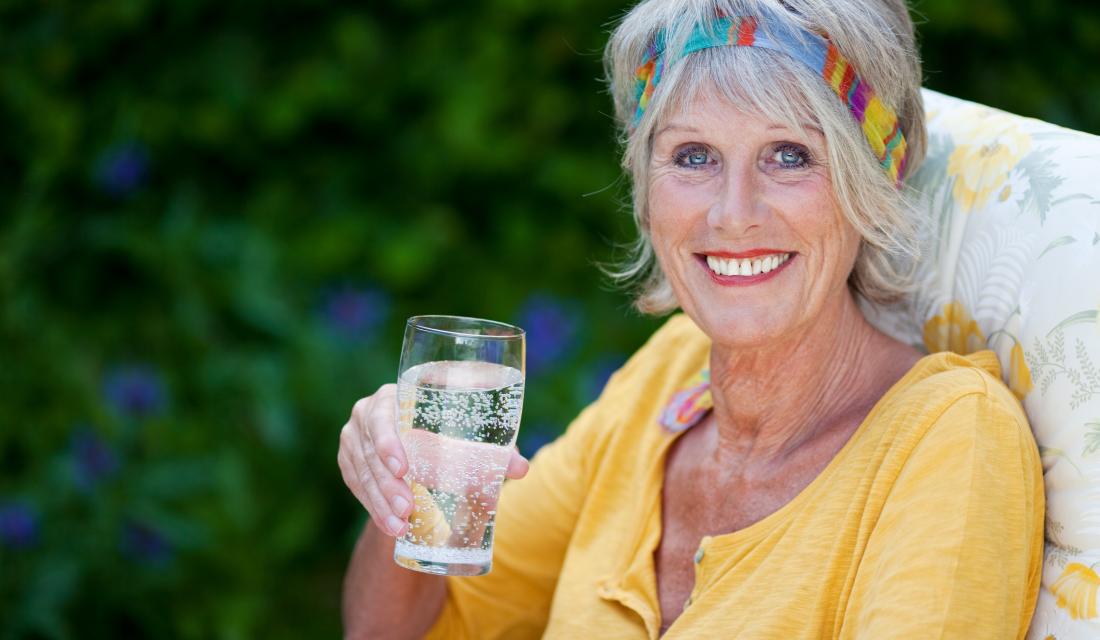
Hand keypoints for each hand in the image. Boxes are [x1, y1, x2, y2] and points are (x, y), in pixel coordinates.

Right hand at [338, 384, 530, 537]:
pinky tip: (389, 525)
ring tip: (399, 525)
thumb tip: (521, 468)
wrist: (419, 443)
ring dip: (379, 500)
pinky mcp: (349, 461)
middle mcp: (367, 412)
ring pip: (362, 471)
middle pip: (370, 448)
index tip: (404, 469)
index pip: (383, 412)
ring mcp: (354, 437)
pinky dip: (372, 506)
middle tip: (408, 508)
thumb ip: (493, 452)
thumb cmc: (449, 432)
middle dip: (387, 483)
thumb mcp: (467, 438)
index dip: (388, 440)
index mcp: (395, 393)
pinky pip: (356, 485)